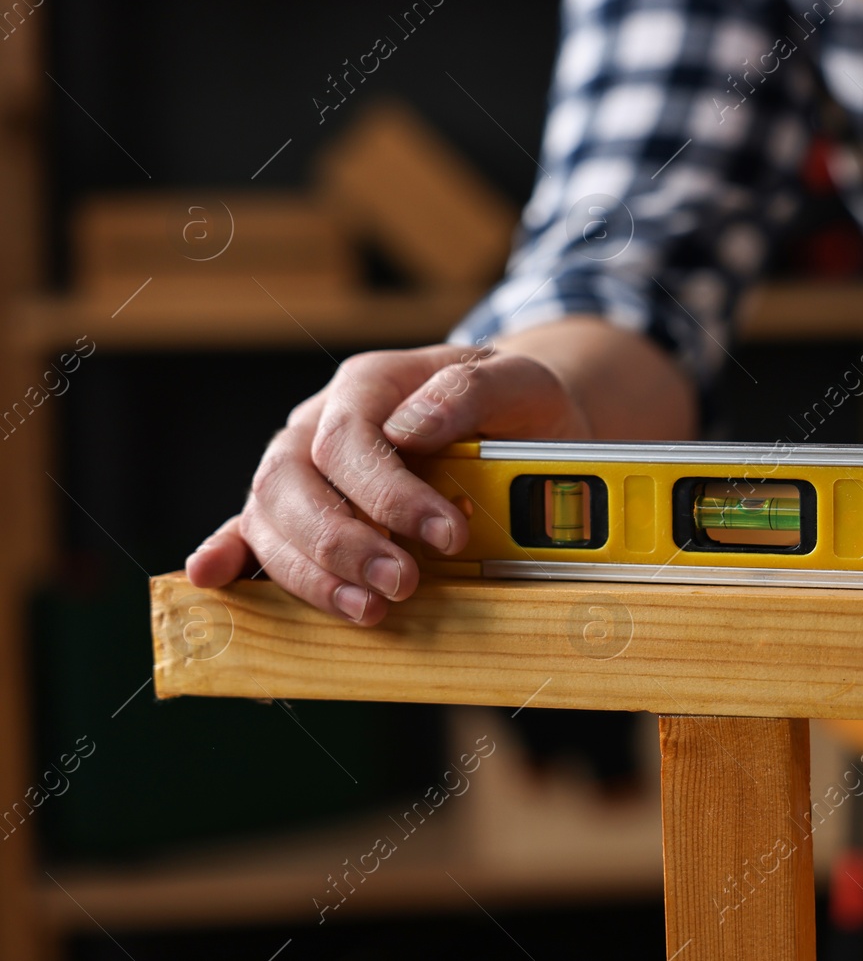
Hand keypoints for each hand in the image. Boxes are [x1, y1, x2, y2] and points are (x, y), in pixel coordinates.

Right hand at [185, 344, 591, 623]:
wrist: (513, 421)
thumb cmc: (514, 405)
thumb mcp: (519, 382)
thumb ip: (471, 393)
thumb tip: (412, 427)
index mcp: (369, 385)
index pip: (350, 438)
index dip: (390, 494)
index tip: (448, 537)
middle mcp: (319, 424)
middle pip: (293, 481)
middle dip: (345, 543)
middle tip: (404, 584)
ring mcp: (302, 468)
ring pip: (268, 517)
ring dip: (311, 573)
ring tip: (369, 611)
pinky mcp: (299, 511)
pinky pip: (250, 532)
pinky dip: (230, 559)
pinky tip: (213, 581)